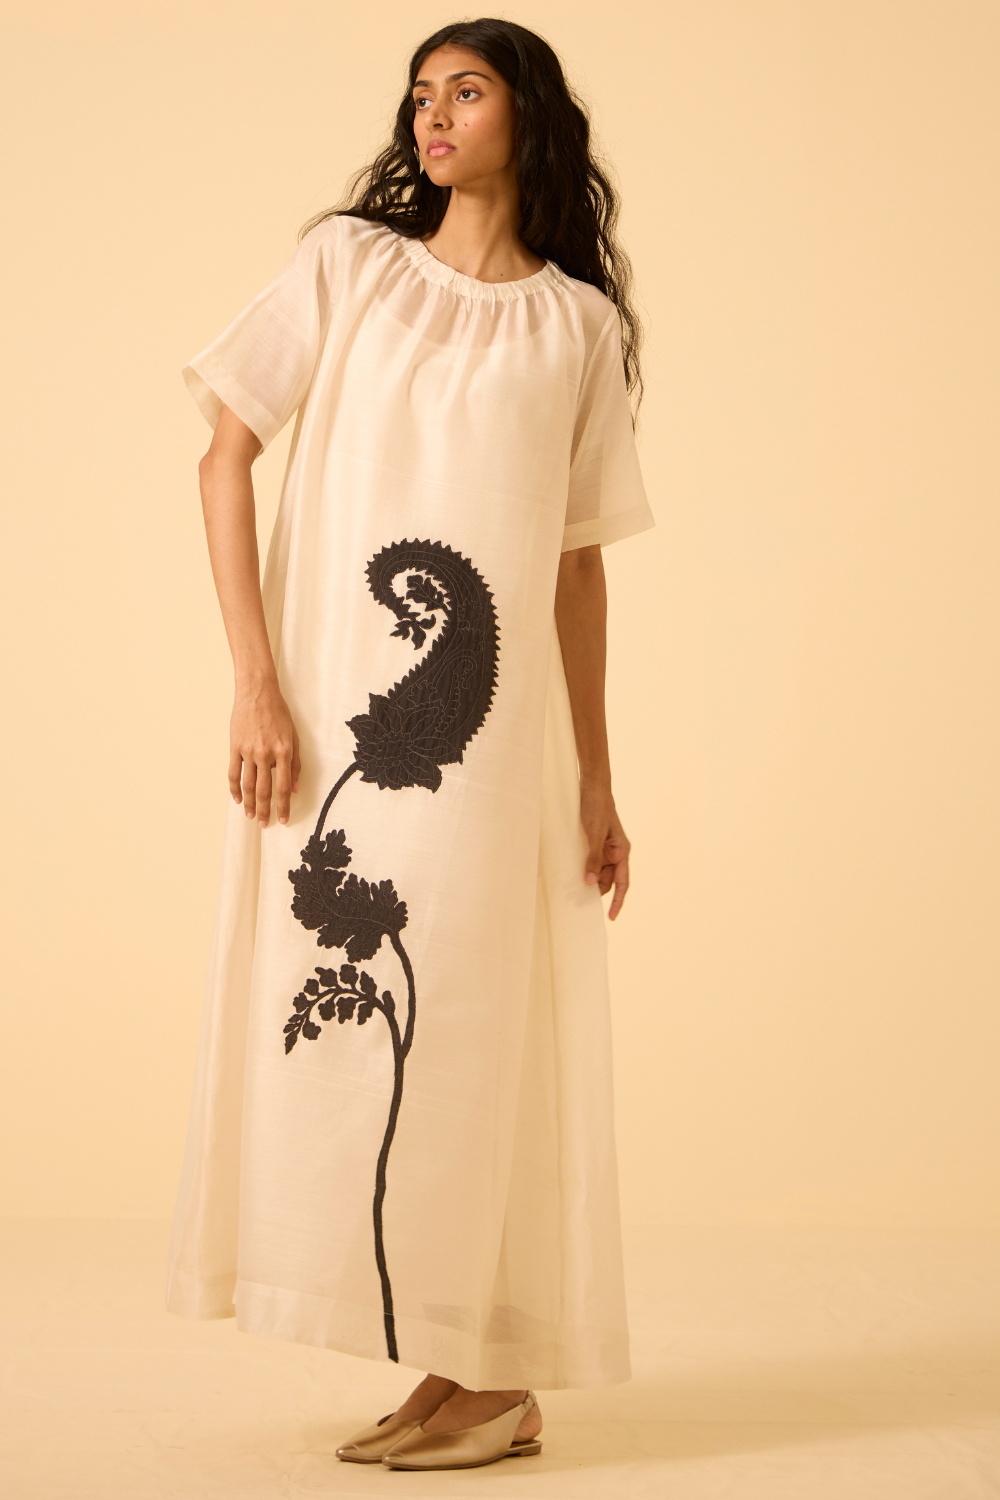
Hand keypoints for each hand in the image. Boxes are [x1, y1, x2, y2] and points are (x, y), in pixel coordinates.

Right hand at [229, 677, 300, 826]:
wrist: (258, 692)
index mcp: (283, 752)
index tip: (282, 819)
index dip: (283, 806)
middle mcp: (265, 754)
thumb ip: (295, 763)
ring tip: (250, 816)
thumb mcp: (294, 737)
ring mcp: (248, 751)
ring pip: (247, 785)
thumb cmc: (279, 713)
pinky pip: (233, 773)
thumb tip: (295, 788)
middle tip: (264, 824)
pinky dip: (234, 788)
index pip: (283, 787)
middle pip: (263, 790)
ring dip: (248, 803)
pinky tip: (237, 799)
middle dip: (264, 810)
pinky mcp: (235, 747)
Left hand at [580, 782, 630, 919]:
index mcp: (621, 851)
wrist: (591, 787)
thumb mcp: (593, 834)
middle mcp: (615, 853)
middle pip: (607, 880)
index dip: (618, 901)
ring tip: (570, 891)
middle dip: (595, 891)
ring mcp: (604, 849)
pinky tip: (570, 876)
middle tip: (576, 902)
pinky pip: (589, 863)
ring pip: (597, 873)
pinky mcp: (593, 844)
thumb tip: (591, 883)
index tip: (611, 917)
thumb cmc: (597, 808)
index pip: (622, 882)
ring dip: (586, 880)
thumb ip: (593, 858)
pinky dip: (582, 870)